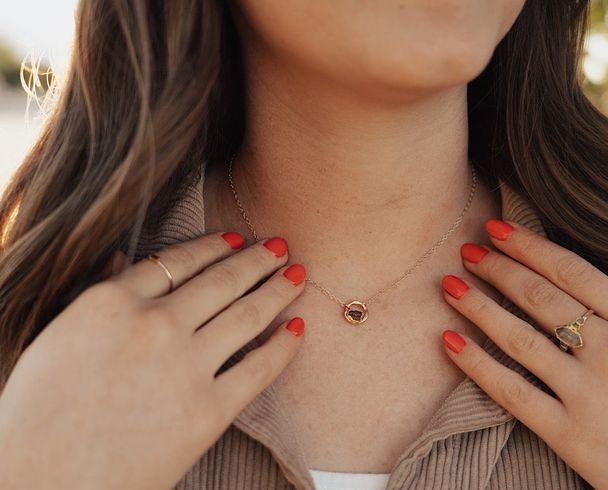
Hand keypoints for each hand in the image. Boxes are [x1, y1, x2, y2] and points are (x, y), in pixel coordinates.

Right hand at [0, 232, 306, 489]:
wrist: (43, 484)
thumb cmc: (36, 416)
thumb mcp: (54, 340)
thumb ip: (97, 297)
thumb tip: (124, 260)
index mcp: (110, 303)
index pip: (178, 260)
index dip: (214, 246)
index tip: (237, 238)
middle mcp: (154, 325)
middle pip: (222, 280)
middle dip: (257, 260)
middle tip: (281, 247)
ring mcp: (185, 367)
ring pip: (248, 314)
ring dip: (279, 290)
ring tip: (297, 276)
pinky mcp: (209, 412)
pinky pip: (260, 368)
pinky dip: (285, 346)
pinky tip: (298, 328)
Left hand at [439, 219, 607, 488]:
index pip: (574, 271)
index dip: (530, 246)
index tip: (498, 229)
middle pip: (540, 296)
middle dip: (498, 268)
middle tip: (466, 249)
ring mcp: (588, 393)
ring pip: (519, 337)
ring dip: (478, 307)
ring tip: (449, 286)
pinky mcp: (570, 434)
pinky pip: (513, 393)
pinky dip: (477, 366)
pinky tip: (450, 343)